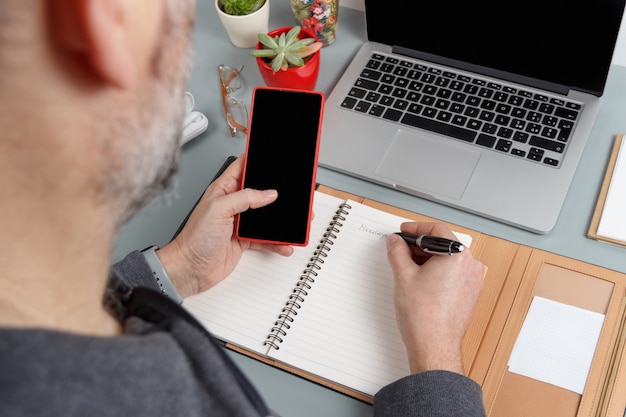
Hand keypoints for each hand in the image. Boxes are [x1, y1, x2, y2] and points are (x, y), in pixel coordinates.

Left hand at [156, 156, 293, 297]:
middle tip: (292, 190)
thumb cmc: (195, 238)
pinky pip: (264, 238)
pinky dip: (276, 242)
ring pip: (265, 217)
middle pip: (259, 193)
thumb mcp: (220, 209)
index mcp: (223, 190)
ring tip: (295, 219)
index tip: (273, 157)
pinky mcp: (243, 241)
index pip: (242, 168)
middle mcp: (232, 205)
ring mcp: (238, 223)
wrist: (190, 268)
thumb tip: (268, 193)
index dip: (256, 161)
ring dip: (280, 219)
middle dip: (276, 192)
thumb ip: (245, 197)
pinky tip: (284, 243)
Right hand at [386, 222, 483, 374]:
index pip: (437, 229)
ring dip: (428, 258)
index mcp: (458, 255)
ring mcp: (473, 280)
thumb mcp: (403, 276)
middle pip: (444, 243)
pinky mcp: (470, 293)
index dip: (416, 228)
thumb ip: (397, 252)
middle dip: (420, 245)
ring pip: (448, 259)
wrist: (434, 346)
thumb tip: (395, 242)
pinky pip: (453, 273)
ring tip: (408, 266)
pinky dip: (437, 271)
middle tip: (401, 248)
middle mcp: (470, 266)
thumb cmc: (424, 317)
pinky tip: (420, 279)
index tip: (404, 231)